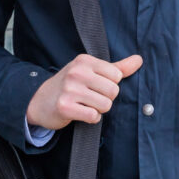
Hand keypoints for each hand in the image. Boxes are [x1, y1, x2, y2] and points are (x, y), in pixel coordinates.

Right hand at [26, 53, 142, 130]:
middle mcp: (77, 72)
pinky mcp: (65, 107)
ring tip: (86, 104)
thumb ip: (117, 67)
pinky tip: (80, 112)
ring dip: (99, 110)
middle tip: (91, 97)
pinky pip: (93, 116)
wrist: (40, 100)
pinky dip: (91, 118)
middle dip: (106, 99)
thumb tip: (139, 60)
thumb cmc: (70, 85)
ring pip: (105, 105)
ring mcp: (70, 89)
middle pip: (113, 91)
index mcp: (84, 61)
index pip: (117, 75)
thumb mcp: (90, 71)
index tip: (97, 86)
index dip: (111, 85)